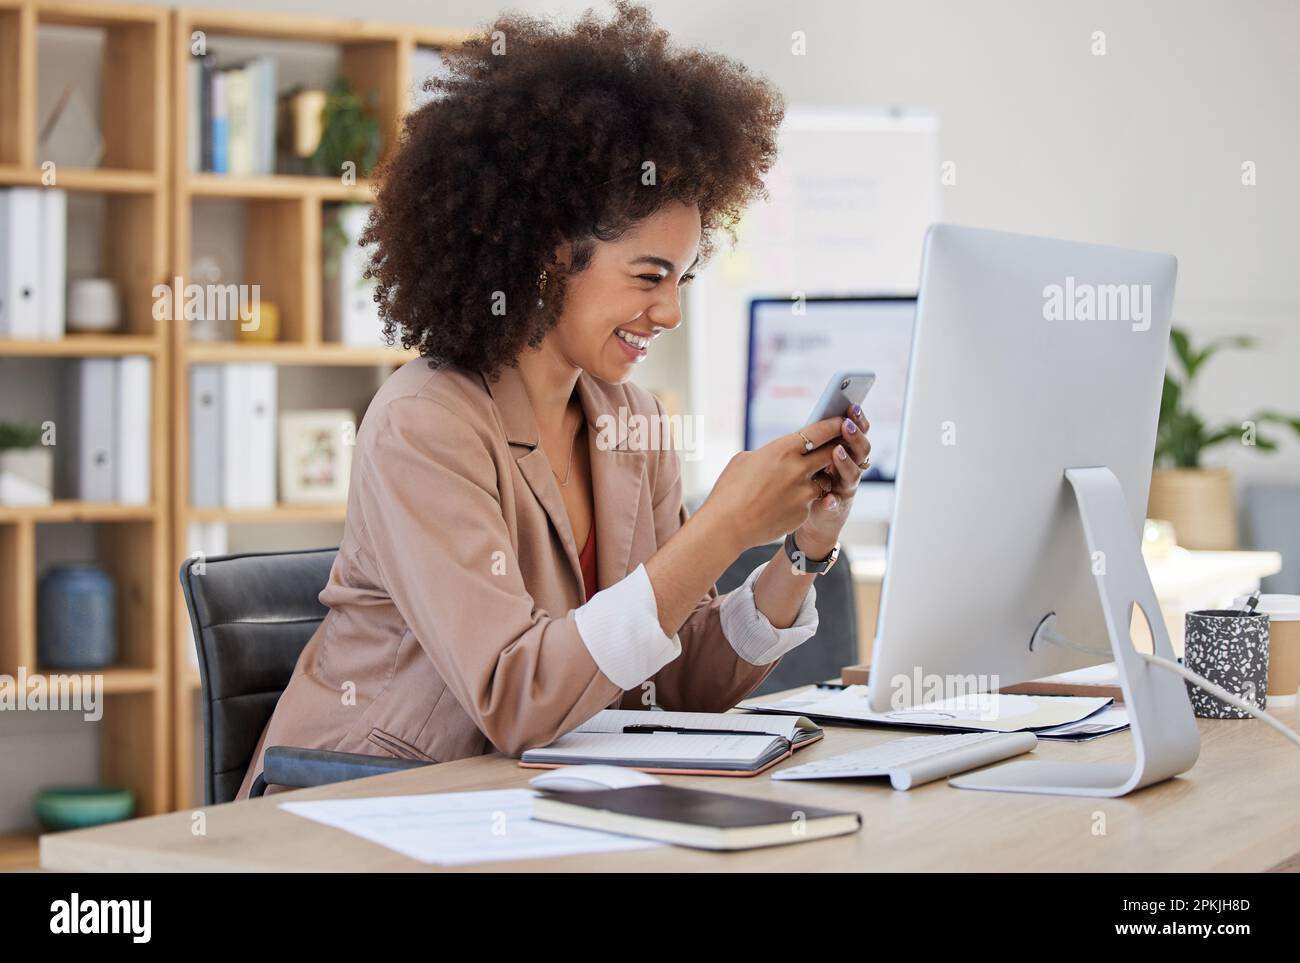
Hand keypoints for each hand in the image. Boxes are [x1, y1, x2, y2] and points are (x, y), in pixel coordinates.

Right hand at [698, 414, 849, 551]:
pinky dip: (803, 500)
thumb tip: (781, 452)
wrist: (726, 526)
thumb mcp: (745, 460)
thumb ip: (770, 452)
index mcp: (782, 449)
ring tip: (801, 481)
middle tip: (836, 448)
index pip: (820, 431)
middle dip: (835, 450)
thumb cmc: (729, 490)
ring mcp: (803, 493)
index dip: (834, 425)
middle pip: (831, 453)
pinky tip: (785, 503)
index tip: (841, 421)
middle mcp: (798, 469)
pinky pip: (811, 501)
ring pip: (824, 480)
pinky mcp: (803, 513)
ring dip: (819, 478)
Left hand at [795, 402, 870, 557]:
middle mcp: (850, 469)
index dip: (857, 420)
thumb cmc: (813, 479)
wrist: (812, 516)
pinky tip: (828, 499)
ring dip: (846, 463)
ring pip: (852, 474)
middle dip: (854, 436)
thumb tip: (819, 414)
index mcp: (847, 453)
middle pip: (861, 450)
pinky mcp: (834, 509)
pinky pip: (835, 505)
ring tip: (836, 452)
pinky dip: (832, 502)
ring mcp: (845, 489)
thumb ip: (819, 440)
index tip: (853, 405)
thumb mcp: (815, 456)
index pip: (857, 433)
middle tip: (846, 424)